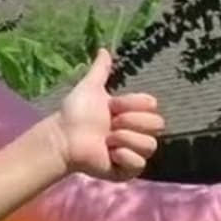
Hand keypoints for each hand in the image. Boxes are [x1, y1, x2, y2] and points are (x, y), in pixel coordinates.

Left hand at [52, 49, 164, 180]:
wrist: (63, 138)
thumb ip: (100, 70)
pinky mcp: (128, 170)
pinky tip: (108, 154)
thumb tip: (103, 49)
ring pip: (149, 144)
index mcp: (133, 113)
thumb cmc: (75, 114)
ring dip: (124, 140)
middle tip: (109, 125)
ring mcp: (134, 152)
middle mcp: (137, 132)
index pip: (152, 105)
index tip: (111, 106)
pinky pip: (140, 163)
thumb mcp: (90, 88)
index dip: (131, 104)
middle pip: (157, 125)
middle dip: (129, 122)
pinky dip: (123, 157)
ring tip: (105, 141)